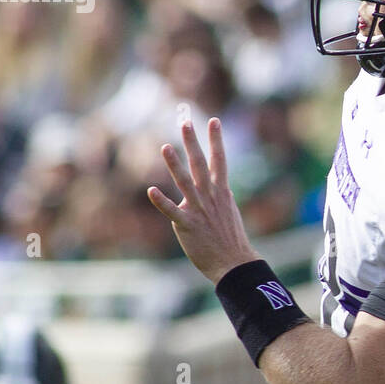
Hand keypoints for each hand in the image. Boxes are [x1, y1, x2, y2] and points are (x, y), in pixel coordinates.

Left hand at [148, 118, 260, 283]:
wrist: (233, 263)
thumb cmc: (230, 239)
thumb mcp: (228, 212)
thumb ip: (218, 197)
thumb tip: (215, 188)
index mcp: (221, 192)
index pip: (220, 160)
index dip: (216, 140)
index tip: (214, 121)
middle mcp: (210, 197)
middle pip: (201, 164)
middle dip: (193, 143)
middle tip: (186, 123)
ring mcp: (199, 210)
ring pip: (185, 183)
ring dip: (175, 165)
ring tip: (165, 147)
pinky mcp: (187, 226)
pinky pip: (173, 212)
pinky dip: (162, 201)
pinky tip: (151, 190)